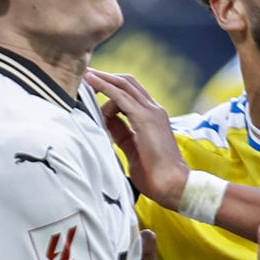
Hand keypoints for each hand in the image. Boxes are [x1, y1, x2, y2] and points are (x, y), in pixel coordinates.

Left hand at [85, 69, 189, 208]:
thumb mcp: (132, 149)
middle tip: (87, 75)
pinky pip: (121, 96)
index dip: (112, 87)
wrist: (172, 184)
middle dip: (107, 77)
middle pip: (128, 83)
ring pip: (124, 85)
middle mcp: (154, 110)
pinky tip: (91, 82)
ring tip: (86, 77)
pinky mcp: (145, 119)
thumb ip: (121, 133)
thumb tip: (106, 121)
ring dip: (104, 79)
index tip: (93, 87)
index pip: (131, 94)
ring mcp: (152, 112)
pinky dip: (105, 86)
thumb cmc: (154, 174)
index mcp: (152, 118)